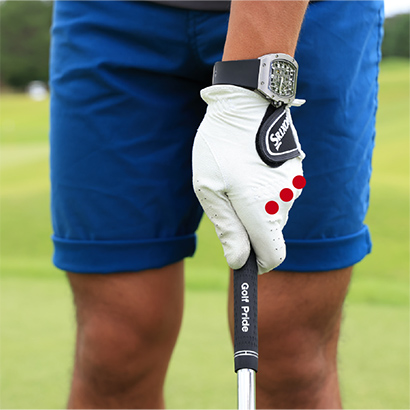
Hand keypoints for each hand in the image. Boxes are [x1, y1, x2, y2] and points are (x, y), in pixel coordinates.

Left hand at [192, 85, 305, 273]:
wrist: (246, 103)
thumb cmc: (220, 147)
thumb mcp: (210, 189)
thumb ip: (228, 229)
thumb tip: (239, 261)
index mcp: (262, 212)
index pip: (273, 257)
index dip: (259, 263)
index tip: (244, 258)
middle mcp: (284, 203)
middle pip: (271, 236)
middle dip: (251, 229)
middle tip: (228, 202)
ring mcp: (294, 187)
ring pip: (276, 215)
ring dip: (258, 208)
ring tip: (238, 179)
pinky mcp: (296, 173)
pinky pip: (281, 196)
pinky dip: (266, 193)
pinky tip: (251, 169)